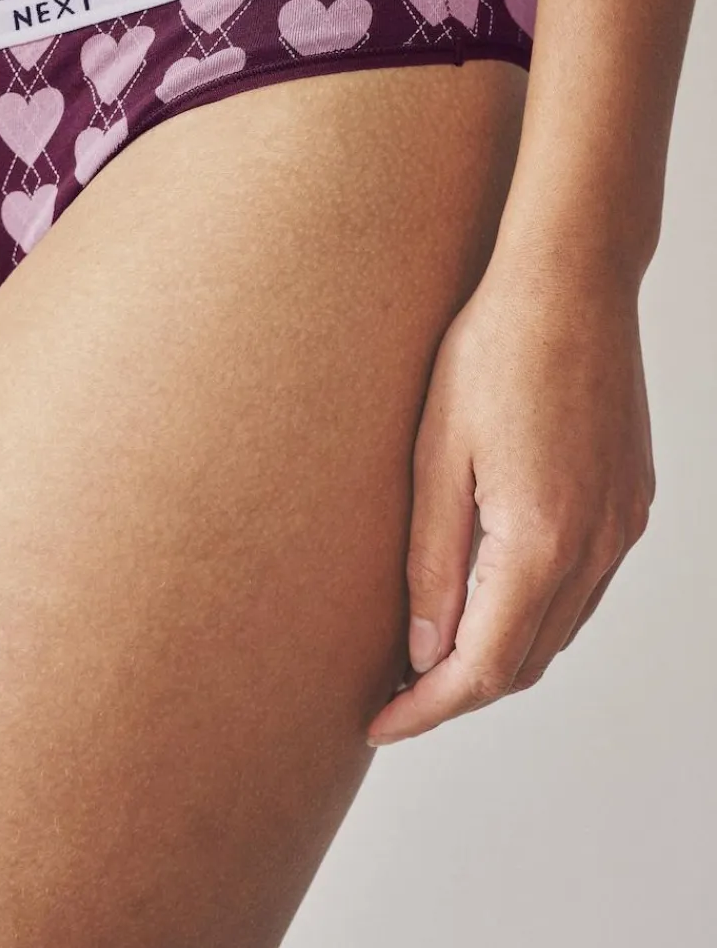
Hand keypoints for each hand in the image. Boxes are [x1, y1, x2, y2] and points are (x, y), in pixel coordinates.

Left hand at [366, 241, 654, 745]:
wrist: (570, 285)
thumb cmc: (491, 354)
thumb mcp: (437, 456)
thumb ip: (434, 563)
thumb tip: (427, 654)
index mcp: (540, 542)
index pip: (480, 669)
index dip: (426, 709)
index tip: (378, 724)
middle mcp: (595, 548)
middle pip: (524, 663)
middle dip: (457, 691)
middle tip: (393, 691)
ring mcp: (622, 528)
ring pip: (557, 632)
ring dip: (497, 656)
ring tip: (431, 653)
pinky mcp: (631, 504)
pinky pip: (583, 590)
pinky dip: (534, 615)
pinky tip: (491, 597)